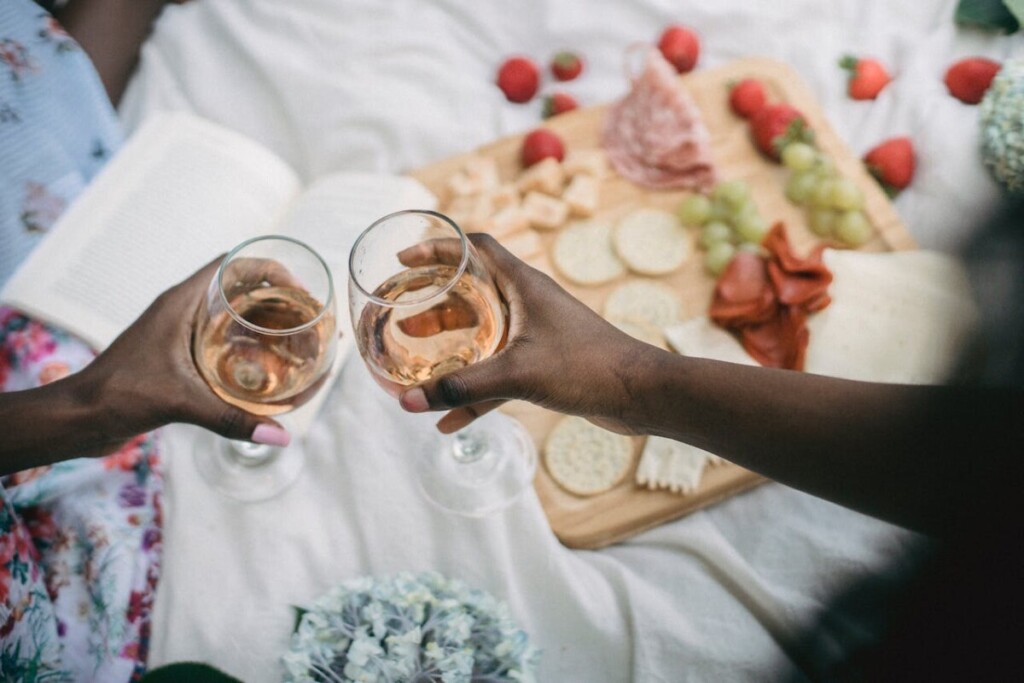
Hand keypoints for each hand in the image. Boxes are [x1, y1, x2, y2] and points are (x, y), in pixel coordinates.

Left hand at [76, 256, 288, 449]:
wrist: (80, 417)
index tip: (301, 291)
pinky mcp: (179, 354)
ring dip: (264, 322)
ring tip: (297, 341)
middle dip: (278, 300)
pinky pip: (223, 339)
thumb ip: (232, 419)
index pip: (233, 264)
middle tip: (308, 321)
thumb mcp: (182, 402)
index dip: (271, 269)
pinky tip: (267, 368)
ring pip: (233, 314)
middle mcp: (183, 310)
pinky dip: (249, 346)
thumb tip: (281, 435)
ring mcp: (180, 331)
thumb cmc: (119, 395)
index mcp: (182, 303)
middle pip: (240, 288)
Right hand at [397, 234, 663, 434]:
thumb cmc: (588, 367)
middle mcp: (528, 302)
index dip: (437, 247)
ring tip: (414, 365)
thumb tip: (408, 402)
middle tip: (401, 319)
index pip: (474, 247)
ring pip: (482, 335)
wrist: (641, 394)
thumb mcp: (518, 373)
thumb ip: (463, 387)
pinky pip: (498, 373)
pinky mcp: (544, 364)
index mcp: (523, 284)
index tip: (403, 259)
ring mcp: (536, 334)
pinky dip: (474, 392)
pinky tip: (449, 421)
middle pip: (471, 292)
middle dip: (434, 306)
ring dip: (450, 349)